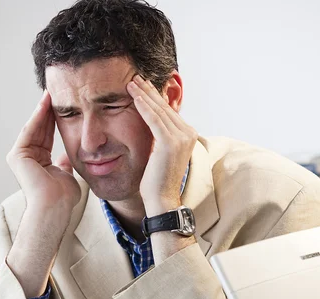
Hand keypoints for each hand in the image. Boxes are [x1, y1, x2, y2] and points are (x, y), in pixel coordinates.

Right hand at [6, 90, 80, 216]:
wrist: (55, 207)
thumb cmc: (63, 198)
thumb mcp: (68, 175)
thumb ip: (65, 165)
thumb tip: (67, 157)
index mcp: (40, 164)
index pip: (48, 137)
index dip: (56, 121)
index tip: (66, 106)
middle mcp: (29, 159)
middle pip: (41, 130)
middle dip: (49, 111)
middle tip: (57, 92)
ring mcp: (21, 157)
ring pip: (34, 128)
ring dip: (43, 110)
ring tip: (51, 92)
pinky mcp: (17, 155)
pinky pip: (29, 131)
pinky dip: (37, 117)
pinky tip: (45, 103)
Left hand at [127, 75, 197, 215]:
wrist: (162, 199)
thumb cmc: (157, 181)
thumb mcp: (159, 153)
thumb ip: (159, 136)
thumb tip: (150, 122)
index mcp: (187, 135)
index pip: (168, 111)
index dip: (155, 97)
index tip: (142, 86)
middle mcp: (188, 134)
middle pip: (164, 107)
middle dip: (149, 91)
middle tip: (135, 77)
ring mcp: (181, 138)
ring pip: (159, 110)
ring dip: (144, 94)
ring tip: (131, 82)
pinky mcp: (170, 143)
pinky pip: (154, 120)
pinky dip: (144, 107)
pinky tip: (135, 96)